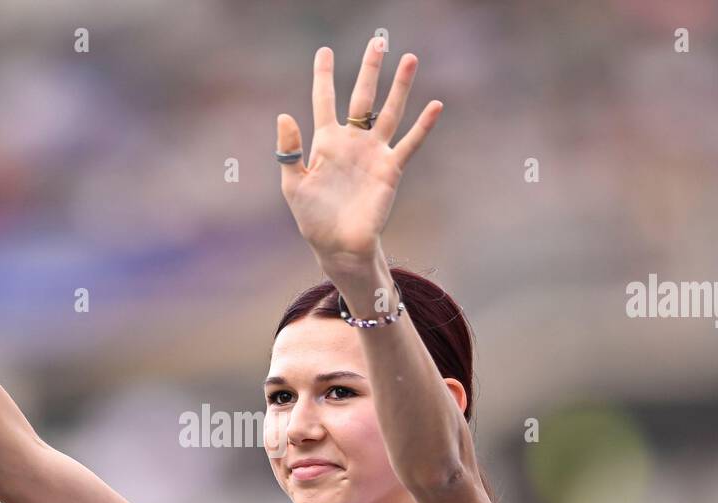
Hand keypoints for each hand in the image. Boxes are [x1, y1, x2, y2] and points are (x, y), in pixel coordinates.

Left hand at [277, 38, 441, 270]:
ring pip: (388, 112)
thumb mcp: (294, 185)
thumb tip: (284, 115)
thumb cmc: (313, 218)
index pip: (325, 100)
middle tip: (378, 41)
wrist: (338, 245)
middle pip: (362, 97)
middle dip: (370, 69)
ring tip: (409, 59)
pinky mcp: (390, 169)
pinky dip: (423, 126)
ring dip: (399, 87)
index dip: (324, 76)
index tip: (324, 51)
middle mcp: (352, 142)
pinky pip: (409, 143)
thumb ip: (289, 151)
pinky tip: (434, 105)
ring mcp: (373, 153)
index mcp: (325, 142)